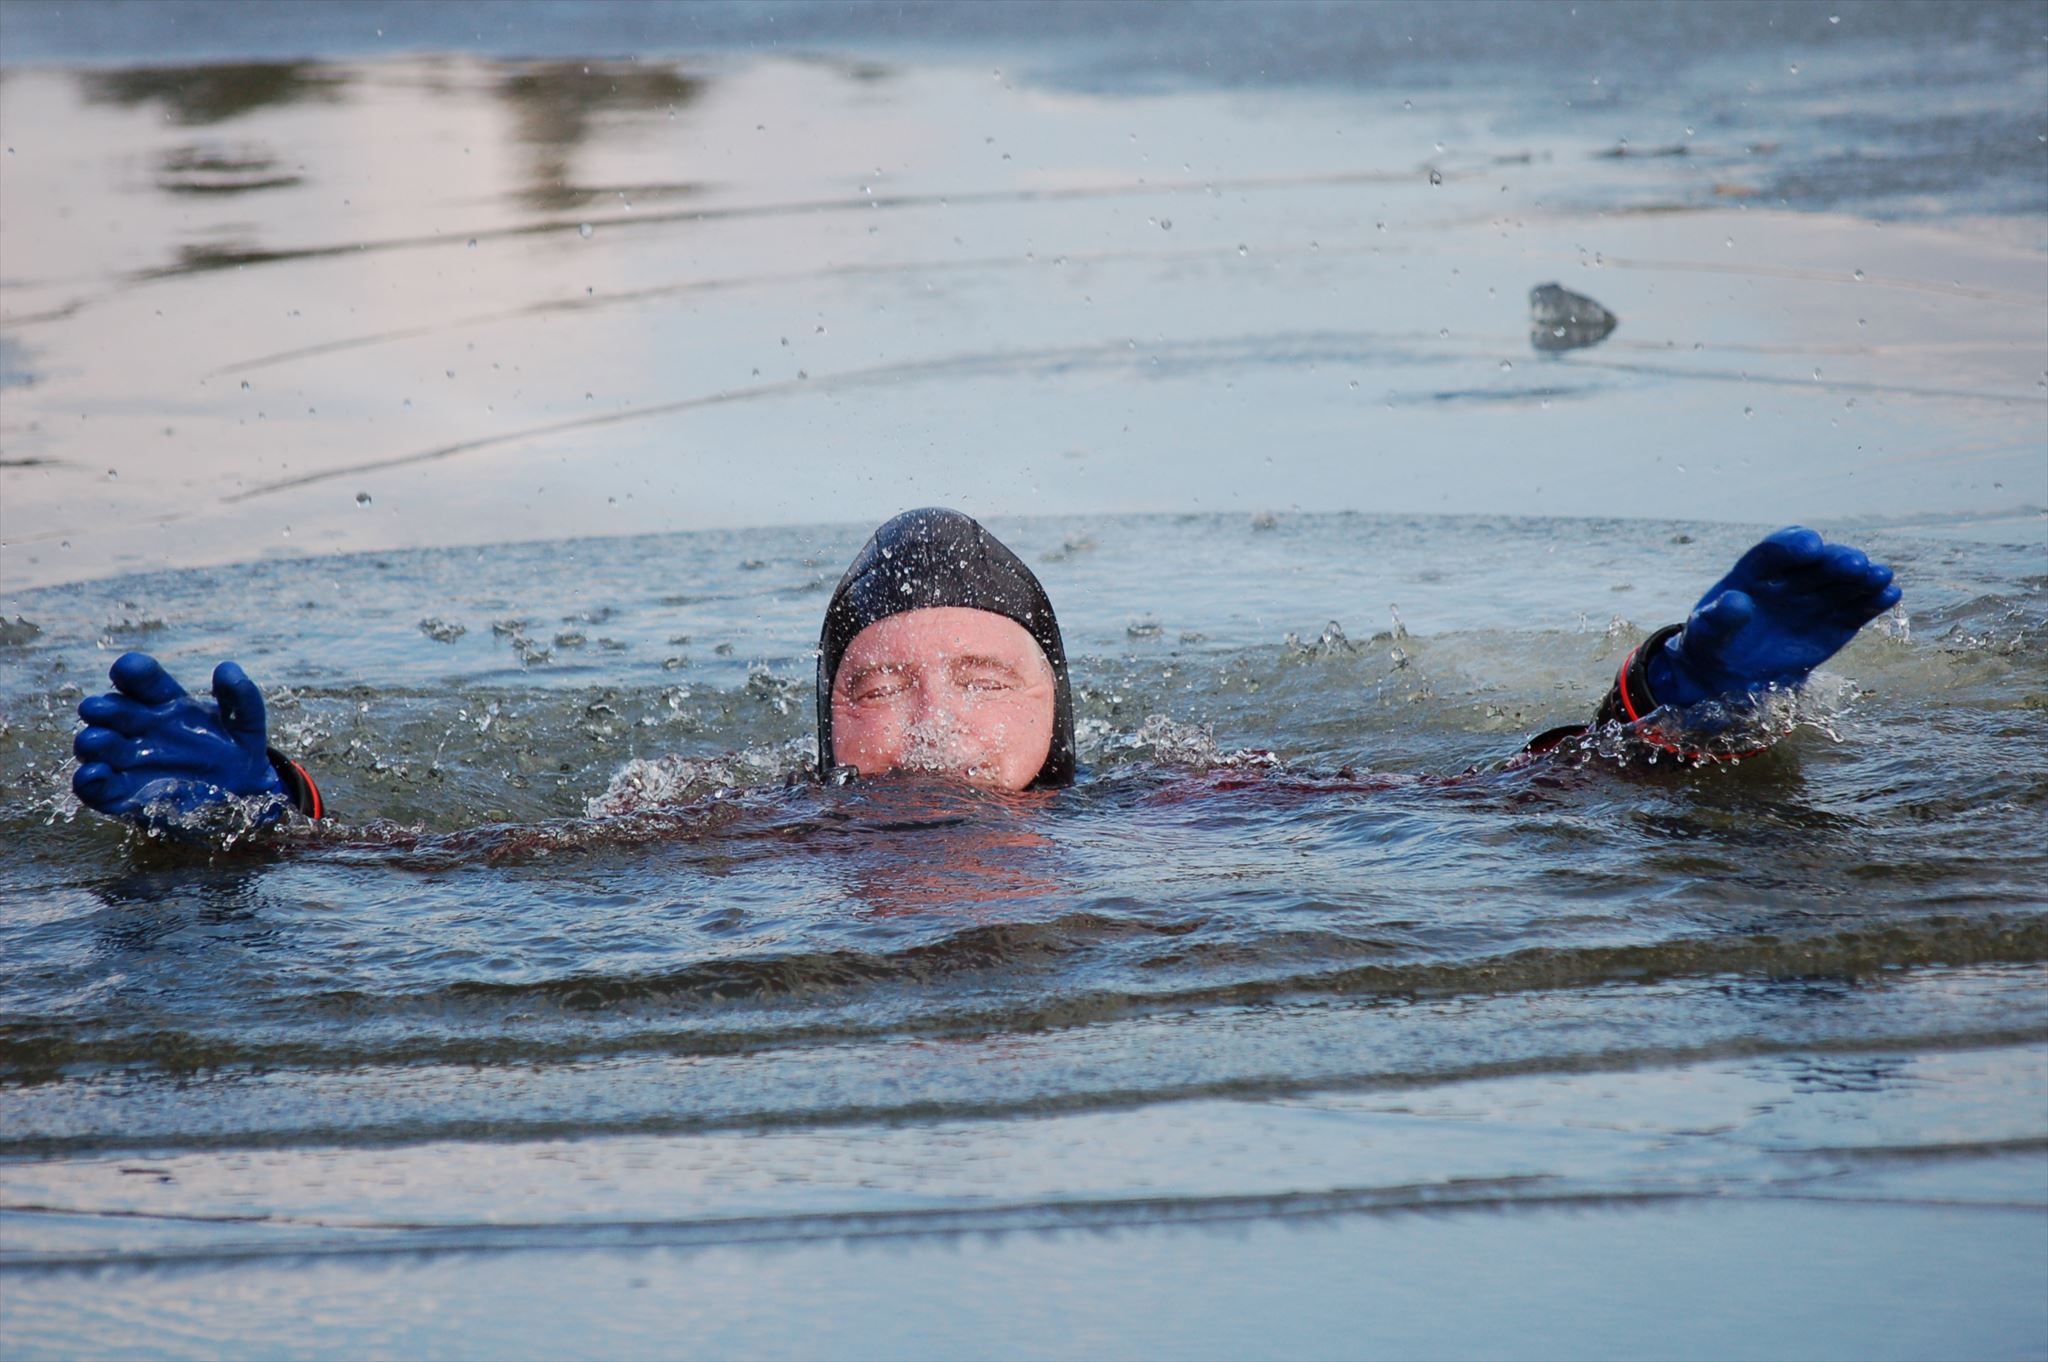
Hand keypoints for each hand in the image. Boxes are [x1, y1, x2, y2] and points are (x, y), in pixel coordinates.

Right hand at [72, 652, 285, 825]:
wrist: (243, 794)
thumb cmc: (238, 751)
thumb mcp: (246, 723)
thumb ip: (241, 698)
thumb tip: (227, 669)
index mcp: (164, 702)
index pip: (141, 680)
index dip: (132, 671)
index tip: (129, 668)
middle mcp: (138, 726)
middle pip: (109, 710)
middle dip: (103, 708)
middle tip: (99, 708)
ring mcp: (126, 759)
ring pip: (95, 745)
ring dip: (93, 742)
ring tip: (99, 741)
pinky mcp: (121, 795)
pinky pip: (94, 788)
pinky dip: (88, 781)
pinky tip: (94, 774)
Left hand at [1646, 527, 1900, 708]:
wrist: (1728, 674)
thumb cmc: (1713, 644)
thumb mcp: (1706, 634)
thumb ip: (1718, 618)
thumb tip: (1736, 601)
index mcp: (1754, 574)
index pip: (1774, 552)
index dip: (1792, 545)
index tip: (1810, 546)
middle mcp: (1790, 580)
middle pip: (1817, 564)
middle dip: (1835, 561)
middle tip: (1854, 565)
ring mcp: (1815, 600)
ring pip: (1843, 582)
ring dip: (1863, 578)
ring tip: (1881, 577)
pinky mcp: (1835, 623)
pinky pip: (1856, 609)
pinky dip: (1873, 602)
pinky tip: (1890, 595)